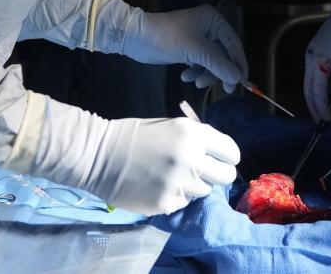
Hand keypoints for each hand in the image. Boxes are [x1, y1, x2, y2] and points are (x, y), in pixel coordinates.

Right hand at [6, 93, 239, 215]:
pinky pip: (184, 202)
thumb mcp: (172, 126)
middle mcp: (191, 159)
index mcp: (193, 134)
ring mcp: (179, 184)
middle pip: (226, 176)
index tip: (221, 159)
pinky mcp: (167, 203)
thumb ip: (198, 139)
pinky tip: (159, 186)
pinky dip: (176, 196)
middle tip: (203, 172)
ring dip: (194, 185)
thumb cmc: (135, 135)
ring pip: (205, 191)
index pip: (231, 151)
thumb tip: (218, 154)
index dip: (227, 156)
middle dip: (217, 174)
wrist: (99, 155)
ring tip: (173, 176)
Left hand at [123, 6, 247, 92]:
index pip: (234, 44)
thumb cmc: (168, 38)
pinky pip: (200, 63)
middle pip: (224, 54)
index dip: (239, 64)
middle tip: (224, 90)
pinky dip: (195, 71)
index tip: (242, 82)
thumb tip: (238, 79)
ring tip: (194, 81)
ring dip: (206, 73)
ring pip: (212, 61)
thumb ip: (219, 65)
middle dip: (220, 71)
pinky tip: (185, 76)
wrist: (137, 38)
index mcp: (214, 20)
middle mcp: (209, 27)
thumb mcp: (196, 51)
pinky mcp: (188, 48)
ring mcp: (198, 38)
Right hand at [303, 3, 330, 120]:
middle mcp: (309, 58)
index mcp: (317, 61)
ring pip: (308, 82)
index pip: (316, 92)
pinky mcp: (315, 51)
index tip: (329, 120)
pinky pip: (313, 73)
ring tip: (323, 111)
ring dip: (315, 97)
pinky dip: (318, 86)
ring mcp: (310, 54)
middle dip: (314, 106)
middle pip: (307, 89)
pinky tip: (326, 94)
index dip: (321, 108)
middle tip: (321, 121)